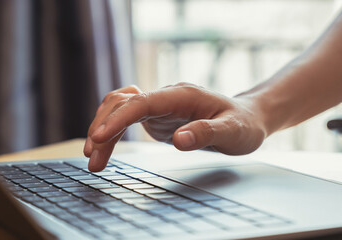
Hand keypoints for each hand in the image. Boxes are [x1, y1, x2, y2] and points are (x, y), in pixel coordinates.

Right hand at [83, 83, 267, 171]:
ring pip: (120, 109)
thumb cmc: (243, 124)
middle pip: (124, 103)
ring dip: (103, 129)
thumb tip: (179, 139)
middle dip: (104, 128)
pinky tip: (103, 148)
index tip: (100, 137)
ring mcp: (160, 106)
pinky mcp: (157, 117)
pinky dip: (112, 132)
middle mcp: (167, 96)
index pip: (142, 102)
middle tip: (93, 158)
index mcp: (183, 95)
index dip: (119, 118)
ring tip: (93, 159)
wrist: (248, 119)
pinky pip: (126, 119)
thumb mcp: (233, 132)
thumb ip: (207, 133)